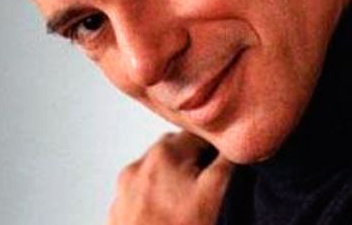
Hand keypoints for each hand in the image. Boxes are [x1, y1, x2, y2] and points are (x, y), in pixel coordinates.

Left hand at [107, 131, 232, 224]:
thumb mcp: (215, 191)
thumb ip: (226, 159)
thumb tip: (232, 144)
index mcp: (163, 153)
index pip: (198, 136)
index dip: (215, 152)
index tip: (222, 170)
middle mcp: (138, 165)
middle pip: (177, 153)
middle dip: (194, 167)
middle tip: (206, 193)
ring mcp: (124, 190)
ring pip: (160, 174)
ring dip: (175, 183)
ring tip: (188, 210)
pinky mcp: (118, 211)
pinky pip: (144, 195)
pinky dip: (158, 201)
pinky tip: (170, 219)